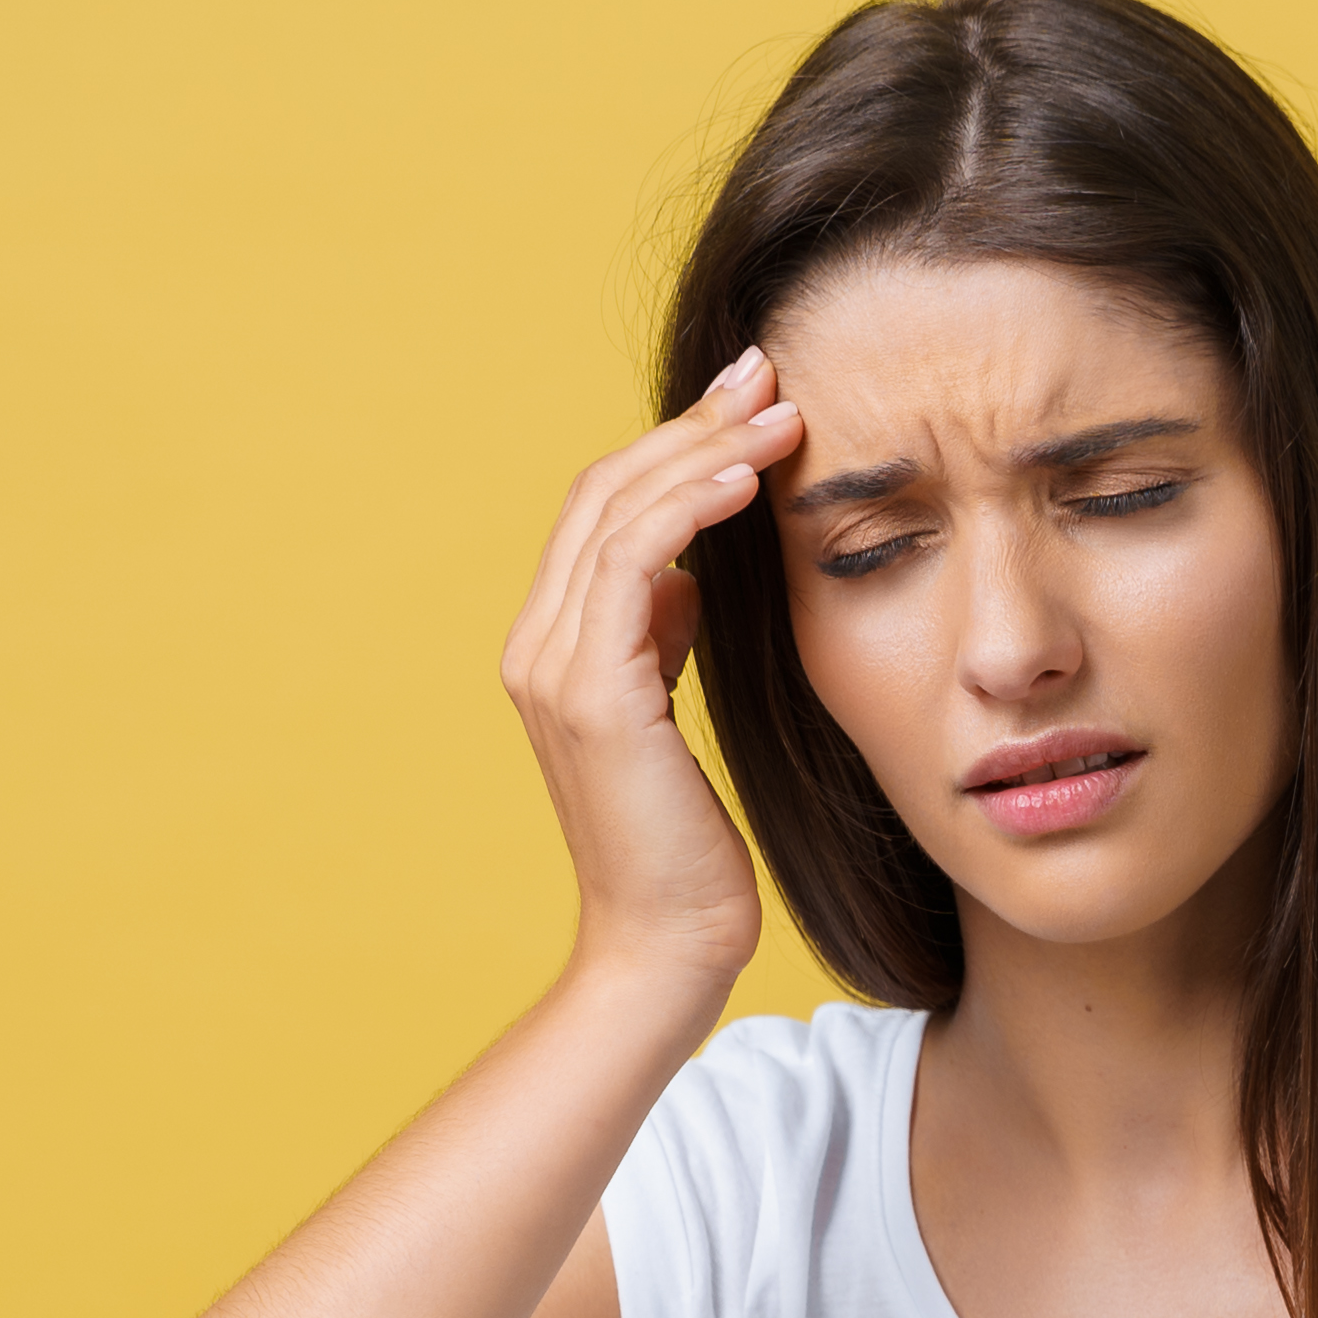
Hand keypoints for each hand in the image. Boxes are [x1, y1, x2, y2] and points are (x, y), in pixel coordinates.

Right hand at [495, 346, 804, 993]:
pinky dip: (688, 508)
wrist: (665, 945)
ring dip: (702, 450)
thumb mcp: (674, 719)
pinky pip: (634, 565)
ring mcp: (554, 667)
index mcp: (556, 645)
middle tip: (771, 371)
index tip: (754, 398)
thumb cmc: (684, 847)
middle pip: (605, 490)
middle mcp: (537, 644)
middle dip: (692, 422)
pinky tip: (747, 477)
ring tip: (780, 411)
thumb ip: (662, 641)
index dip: (677, 443)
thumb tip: (685, 579)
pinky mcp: (591, 695)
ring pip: (616, 513)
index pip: (607, 510)